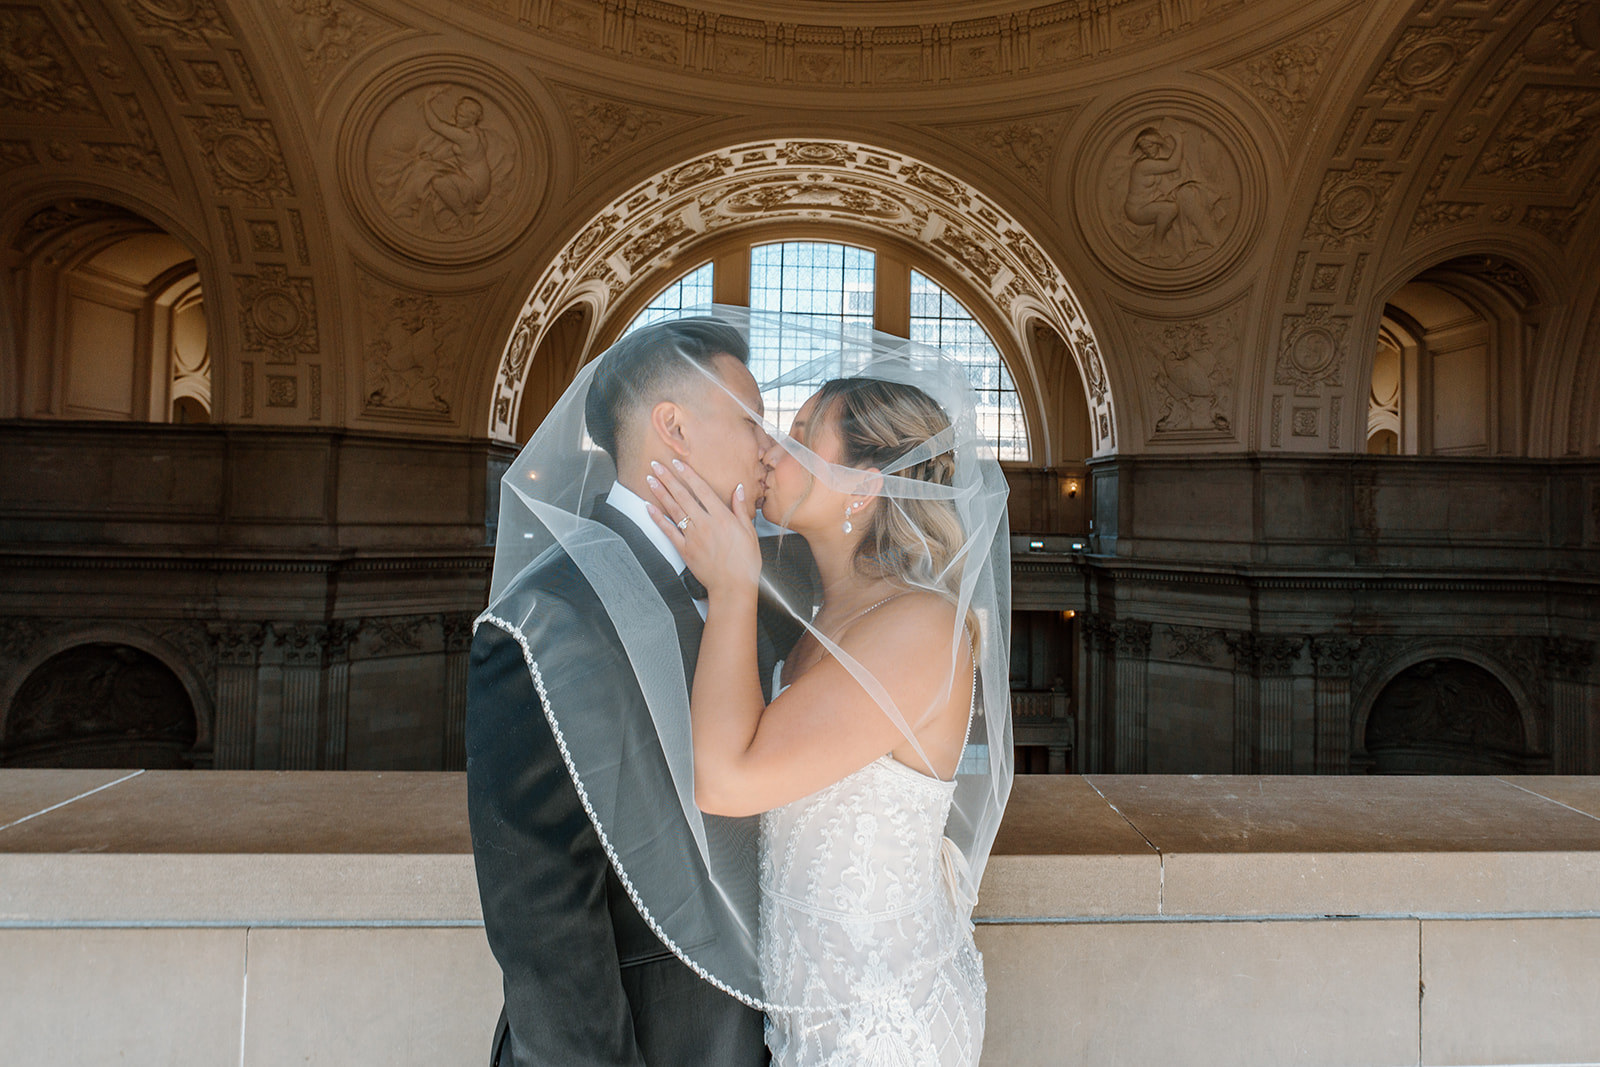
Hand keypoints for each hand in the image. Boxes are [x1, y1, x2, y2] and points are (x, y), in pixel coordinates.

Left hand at [646, 459, 760, 599]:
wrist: (733, 586)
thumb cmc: (745, 562)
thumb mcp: (749, 532)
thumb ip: (741, 508)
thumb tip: (738, 488)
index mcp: (722, 517)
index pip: (702, 490)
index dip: (688, 475)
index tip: (677, 463)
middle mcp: (705, 524)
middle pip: (683, 496)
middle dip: (668, 478)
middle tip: (656, 465)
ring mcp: (693, 537)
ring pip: (674, 510)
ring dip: (661, 493)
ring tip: (650, 479)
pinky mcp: (685, 550)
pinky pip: (668, 531)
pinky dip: (658, 518)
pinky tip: (649, 507)